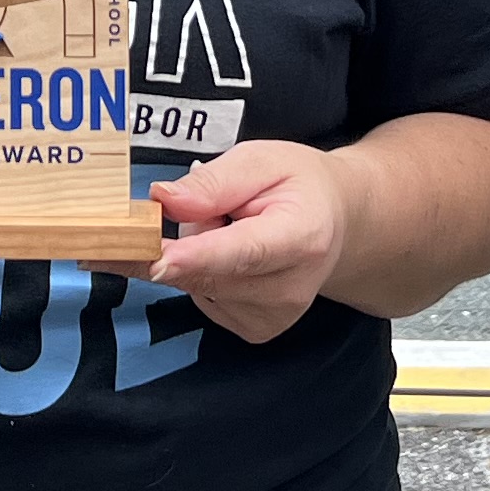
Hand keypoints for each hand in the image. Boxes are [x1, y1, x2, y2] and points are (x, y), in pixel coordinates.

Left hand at [148, 138, 350, 344]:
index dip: (196, 258)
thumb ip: (212, 182)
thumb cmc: (297, 186)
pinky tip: (228, 255)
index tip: (155, 261)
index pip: (243, 252)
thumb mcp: (260, 160)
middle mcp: (292, 288)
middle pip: (209, 274)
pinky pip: (202, 299)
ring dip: (194, 255)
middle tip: (209, 206)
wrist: (334, 221)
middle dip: (184, 238)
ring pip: (198, 286)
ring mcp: (275, 316)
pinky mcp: (257, 330)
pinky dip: (203, 274)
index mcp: (303, 237)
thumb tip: (164, 200)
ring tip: (230, 228)